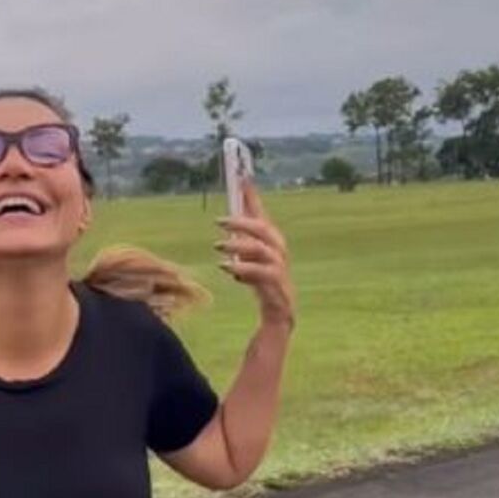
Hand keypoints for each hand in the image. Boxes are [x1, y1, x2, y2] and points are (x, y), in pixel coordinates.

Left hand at [214, 179, 295, 329]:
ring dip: (240, 246)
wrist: (279, 319)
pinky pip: (263, 274)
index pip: (262, 216)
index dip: (253, 197)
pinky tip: (229, 269)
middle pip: (265, 230)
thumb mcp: (248, 262)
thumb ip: (241, 243)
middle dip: (243, 222)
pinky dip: (245, 270)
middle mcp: (279, 253)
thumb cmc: (263, 287)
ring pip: (263, 250)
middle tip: (219, 221)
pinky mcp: (278, 288)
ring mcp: (281, 270)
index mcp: (273, 244)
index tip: (242, 178)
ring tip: (218, 247)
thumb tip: (227, 220)